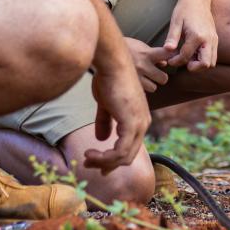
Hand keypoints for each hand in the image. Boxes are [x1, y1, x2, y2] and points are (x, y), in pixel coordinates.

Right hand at [83, 57, 149, 172]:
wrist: (112, 64)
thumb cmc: (109, 79)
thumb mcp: (106, 104)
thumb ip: (106, 121)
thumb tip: (101, 138)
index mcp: (139, 119)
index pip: (129, 148)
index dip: (112, 159)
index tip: (96, 163)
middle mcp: (143, 124)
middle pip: (127, 156)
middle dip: (107, 164)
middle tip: (87, 164)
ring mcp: (139, 124)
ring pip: (123, 157)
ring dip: (102, 162)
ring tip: (86, 158)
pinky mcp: (131, 124)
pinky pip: (120, 152)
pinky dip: (105, 158)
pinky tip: (91, 153)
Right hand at [125, 37, 169, 91]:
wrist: (105, 52)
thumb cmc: (125, 48)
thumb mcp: (141, 47)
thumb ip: (154, 55)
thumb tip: (165, 64)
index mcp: (147, 53)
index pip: (168, 54)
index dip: (173, 57)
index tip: (173, 58)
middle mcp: (143, 66)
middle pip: (164, 79)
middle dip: (161, 77)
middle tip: (156, 74)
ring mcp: (136, 76)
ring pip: (153, 88)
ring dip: (151, 84)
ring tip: (144, 79)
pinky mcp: (129, 84)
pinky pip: (142, 92)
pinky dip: (141, 89)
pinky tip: (136, 83)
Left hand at [164, 0, 218, 71]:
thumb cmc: (185, 8)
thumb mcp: (176, 21)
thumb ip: (172, 37)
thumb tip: (167, 50)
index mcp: (198, 36)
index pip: (186, 56)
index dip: (176, 61)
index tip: (169, 60)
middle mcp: (209, 39)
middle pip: (206, 64)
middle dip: (193, 67)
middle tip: (182, 62)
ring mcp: (214, 39)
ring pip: (211, 62)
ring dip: (199, 63)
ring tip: (187, 57)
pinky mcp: (215, 39)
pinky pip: (212, 55)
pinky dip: (203, 59)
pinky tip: (192, 52)